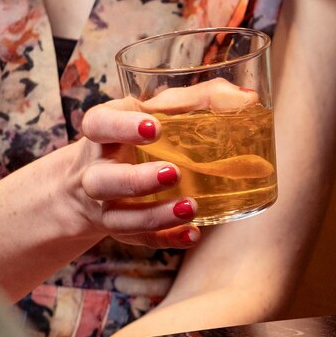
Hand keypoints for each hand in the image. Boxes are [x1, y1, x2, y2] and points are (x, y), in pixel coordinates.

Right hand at [56, 100, 202, 249]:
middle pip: (103, 180)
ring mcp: (104, 205)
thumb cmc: (136, 136)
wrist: (88, 180)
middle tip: (173, 173)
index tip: (155, 128)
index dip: (122, 127)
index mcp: (102, 132)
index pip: (99, 125)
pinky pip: (138, 239)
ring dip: (154, 216)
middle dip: (136, 180)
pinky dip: (165, 239)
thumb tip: (247, 97)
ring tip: (191, 207)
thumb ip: (197, 100)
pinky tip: (192, 234)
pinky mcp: (119, 228)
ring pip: (119, 217)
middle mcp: (96, 170)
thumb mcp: (156, 111)